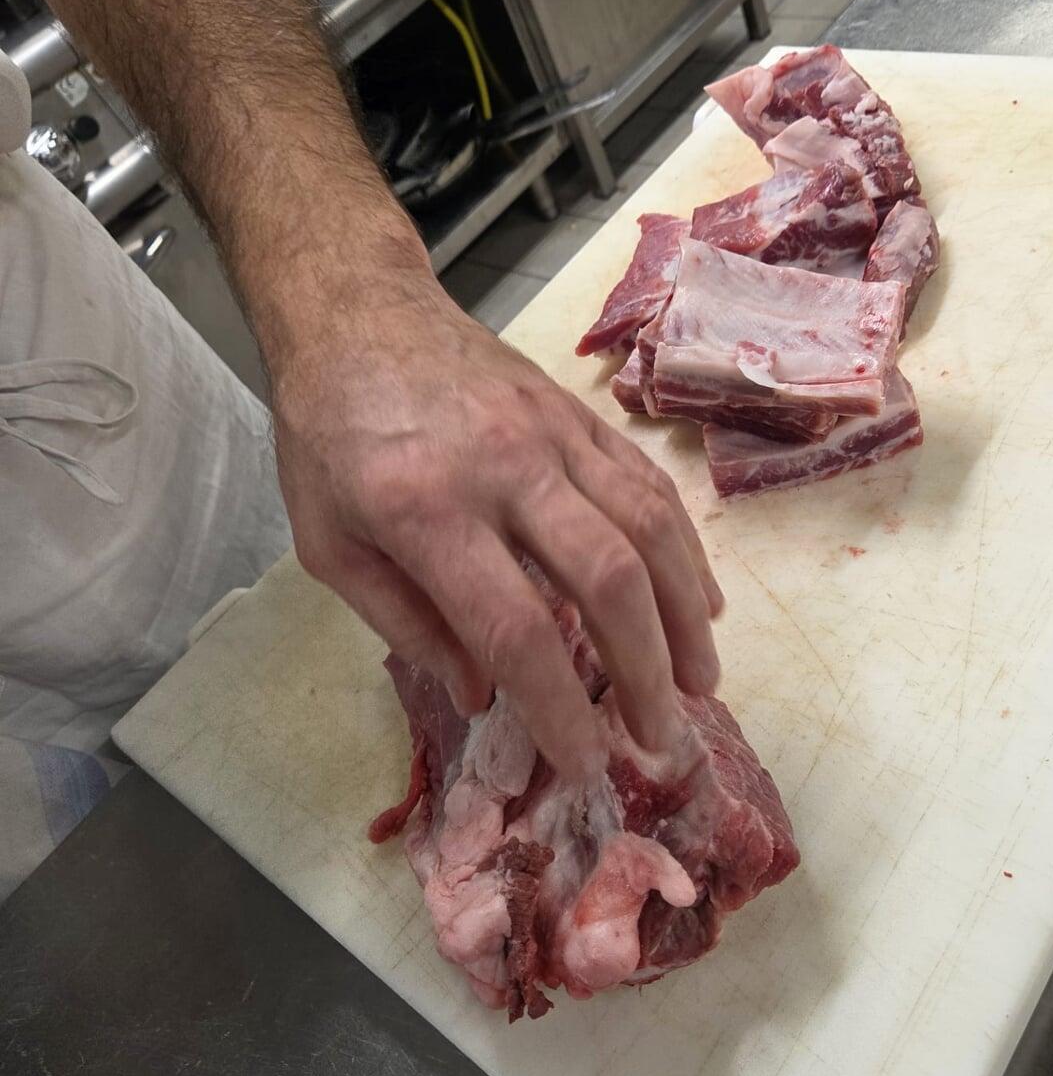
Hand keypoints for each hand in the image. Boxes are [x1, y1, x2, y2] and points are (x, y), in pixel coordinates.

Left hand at [270, 263, 723, 778]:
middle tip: (661, 737)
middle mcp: (505, 470)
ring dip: (686, 614)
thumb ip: (405, 622)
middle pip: (608, 579)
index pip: (516, 629)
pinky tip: (699, 600)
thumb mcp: (328, 545)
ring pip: (650, 526)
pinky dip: (684, 549)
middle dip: (648, 672)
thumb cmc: (328, 436)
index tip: (583, 763)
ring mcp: (553, 434)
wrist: (356, 312)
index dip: (558, 708)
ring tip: (702, 680)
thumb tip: (483, 693)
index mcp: (427, 513)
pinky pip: (650, 484)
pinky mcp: (579, 414)